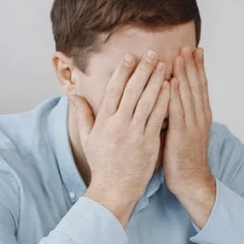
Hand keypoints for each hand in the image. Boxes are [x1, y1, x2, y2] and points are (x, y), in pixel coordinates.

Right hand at [74, 50, 170, 226]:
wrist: (114, 190)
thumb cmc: (102, 164)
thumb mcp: (87, 139)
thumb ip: (83, 115)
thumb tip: (74, 95)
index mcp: (104, 122)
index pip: (114, 90)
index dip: (122, 72)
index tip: (130, 57)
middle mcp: (119, 125)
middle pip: (132, 91)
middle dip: (142, 70)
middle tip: (152, 54)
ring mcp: (134, 133)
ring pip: (147, 101)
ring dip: (155, 81)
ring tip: (163, 65)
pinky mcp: (148, 143)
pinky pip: (157, 117)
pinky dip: (164, 101)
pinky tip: (170, 87)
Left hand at [165, 47, 215, 227]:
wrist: (191, 181)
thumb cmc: (184, 158)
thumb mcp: (185, 132)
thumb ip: (180, 114)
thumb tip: (170, 97)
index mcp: (201, 116)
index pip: (200, 87)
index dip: (197, 68)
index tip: (194, 50)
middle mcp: (199, 118)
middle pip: (196, 86)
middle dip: (192, 65)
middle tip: (188, 46)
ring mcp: (192, 126)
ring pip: (188, 94)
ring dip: (184, 74)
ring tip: (180, 56)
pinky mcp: (181, 135)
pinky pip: (177, 111)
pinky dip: (174, 95)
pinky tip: (171, 81)